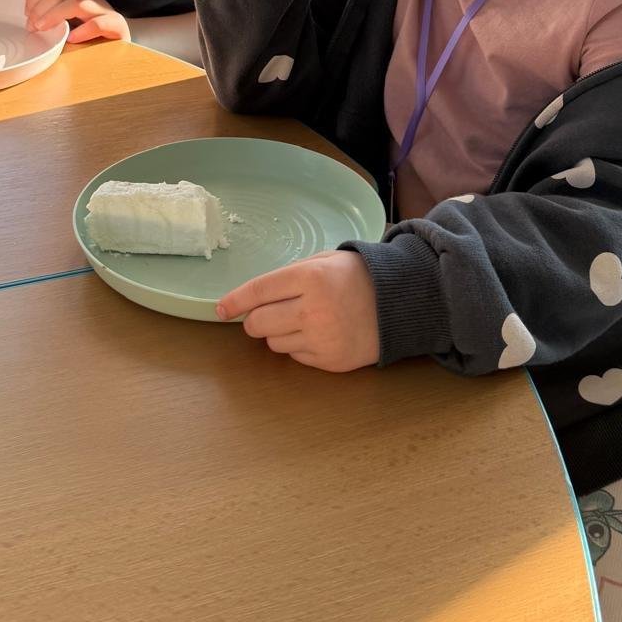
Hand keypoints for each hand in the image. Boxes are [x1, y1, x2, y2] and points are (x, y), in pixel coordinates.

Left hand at [23, 0, 130, 43]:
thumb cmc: (91, 32)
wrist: (122, 41)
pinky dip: (83, 31)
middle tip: (33, 27)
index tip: (27, 17)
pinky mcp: (116, 25)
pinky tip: (72, 38)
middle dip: (40, 9)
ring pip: (76, 2)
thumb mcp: (65, 17)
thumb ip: (46, 4)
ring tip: (44, 28)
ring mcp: (103, 9)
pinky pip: (98, 24)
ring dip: (55, 15)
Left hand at [216, 249, 379, 370]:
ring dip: (278, 332)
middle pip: (258, 323)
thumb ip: (290, 274)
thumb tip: (254, 296)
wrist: (400, 304)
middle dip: (254, 319)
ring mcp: (321, 338)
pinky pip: (295, 357)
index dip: (235, 300)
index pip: (258, 291)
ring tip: (303, 320)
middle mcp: (313, 309)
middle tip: (265, 314)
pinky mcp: (330, 361)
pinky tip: (318, 333)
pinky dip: (299, 346)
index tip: (221, 308)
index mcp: (311, 277)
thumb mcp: (326, 260)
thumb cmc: (358, 277)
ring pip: (274, 343)